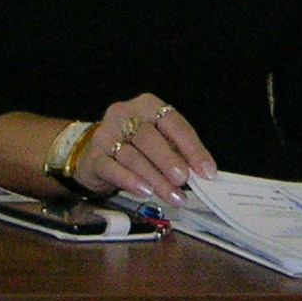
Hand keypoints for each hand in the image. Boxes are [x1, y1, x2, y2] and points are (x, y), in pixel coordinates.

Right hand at [75, 93, 214, 203]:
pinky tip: (145, 191)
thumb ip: (179, 152)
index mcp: (147, 105)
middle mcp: (124, 114)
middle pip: (148, 137)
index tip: (206, 170)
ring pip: (132, 156)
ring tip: (172, 194)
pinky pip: (112, 169)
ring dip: (155, 178)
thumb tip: (202, 172)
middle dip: (169, 160)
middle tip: (184, 179)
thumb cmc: (136, 146)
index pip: (173, 122)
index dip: (192, 147)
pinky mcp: (94, 156)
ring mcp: (106, 134)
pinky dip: (130, 181)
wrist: (97, 154)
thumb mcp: (160, 141)